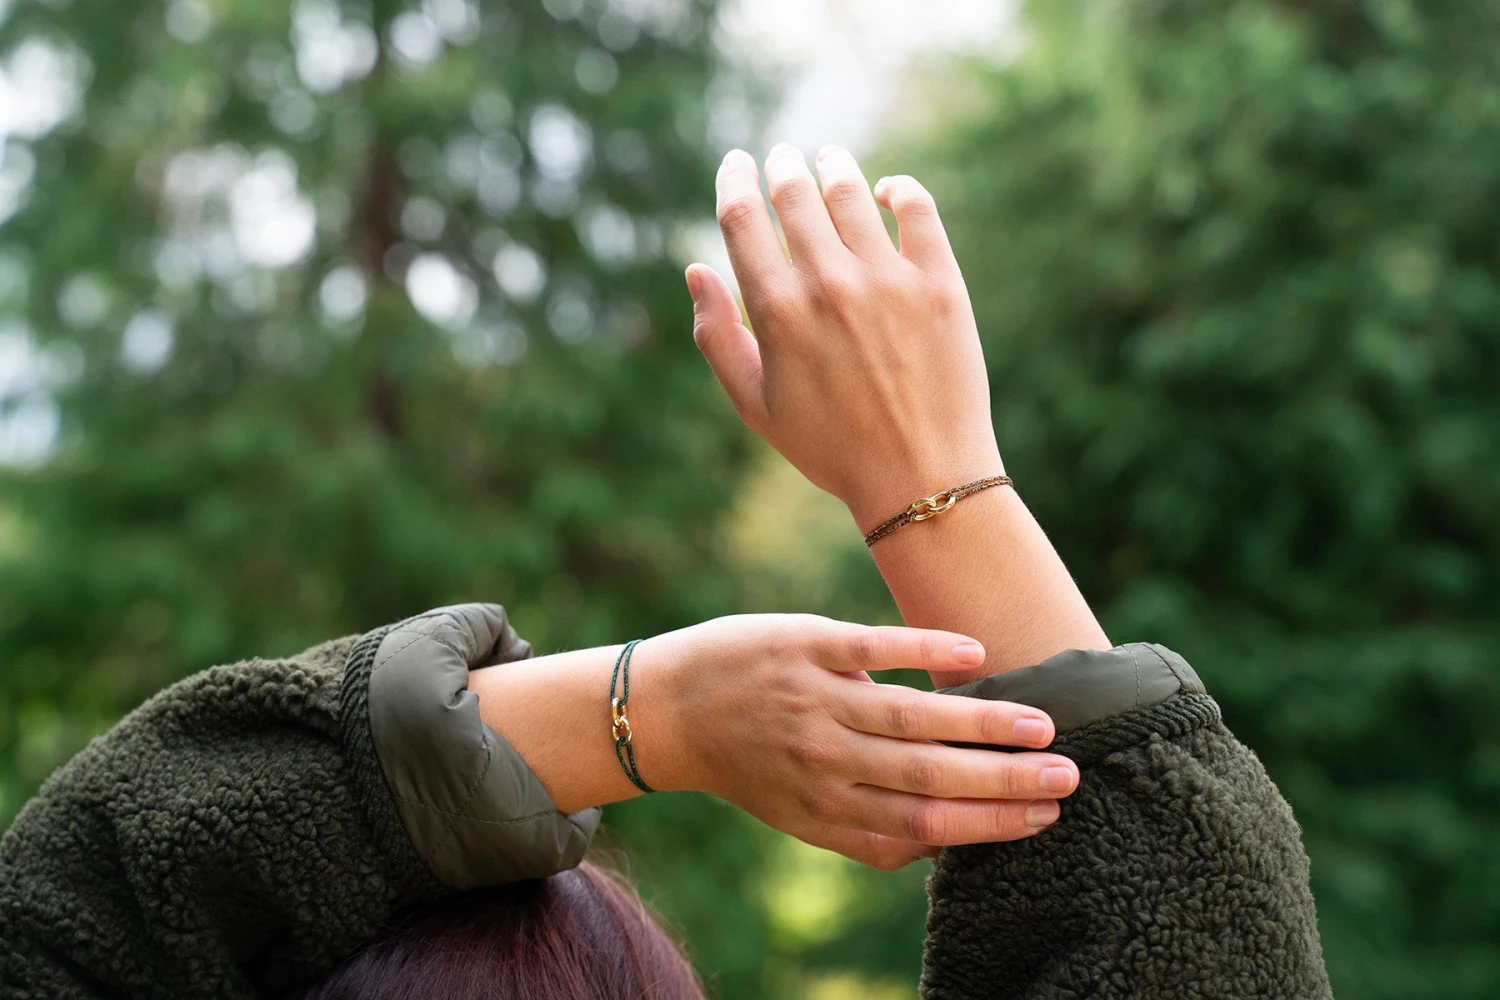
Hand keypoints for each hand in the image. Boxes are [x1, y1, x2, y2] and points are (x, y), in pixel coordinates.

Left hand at [631, 614, 1077, 869]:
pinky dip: (922, 651)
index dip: (987, 824)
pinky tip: (974, 656)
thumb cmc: (750, 763)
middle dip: (1003, 781)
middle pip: (926, 776)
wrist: (668, 708)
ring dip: (981, 723)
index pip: (922, 823)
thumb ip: (867, 830)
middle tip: (1069, 778)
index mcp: (827, 809)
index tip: (1046, 819)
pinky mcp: (802, 645)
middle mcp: (822, 761)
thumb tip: (947, 841)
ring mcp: (812, 700)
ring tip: (1041, 725)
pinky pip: (871, 648)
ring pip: (909, 716)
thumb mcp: (801, 813)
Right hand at [687, 144, 1000, 531]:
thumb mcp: (755, 405)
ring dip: (833, 166)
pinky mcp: (939, 283)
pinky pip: (916, 209)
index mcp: (776, 312)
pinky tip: (888, 192)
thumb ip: (717, 336)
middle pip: (794, 193)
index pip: (742, 216)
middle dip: (781, 166)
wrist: (922, 478)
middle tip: (782, 158)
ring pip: (851, 191)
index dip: (734, 179)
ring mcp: (888, 279)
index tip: (737, 163)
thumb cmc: (830, 448)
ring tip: (829, 159)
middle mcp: (829, 284)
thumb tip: (696, 269)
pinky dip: (899, 189)